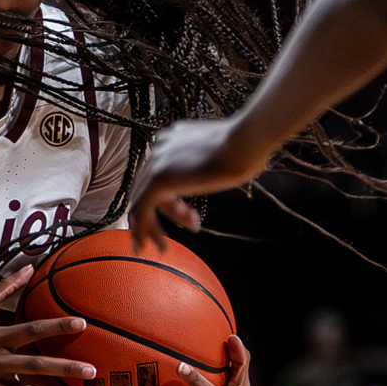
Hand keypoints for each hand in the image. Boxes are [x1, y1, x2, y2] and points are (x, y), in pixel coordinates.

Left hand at [127, 116, 270, 250]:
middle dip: (170, 212)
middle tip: (189, 227)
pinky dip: (142, 230)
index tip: (190, 215)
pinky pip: (140, 209)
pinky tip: (148, 246)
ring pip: (142, 200)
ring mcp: (157, 162)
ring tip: (163, 247)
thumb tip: (223, 168)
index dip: (175, 200)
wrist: (245, 142)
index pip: (164, 173)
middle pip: (151, 187)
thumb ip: (212, 161)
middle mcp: (161, 147)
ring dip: (152, 226)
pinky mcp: (157, 179)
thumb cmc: (246, 148)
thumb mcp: (223, 155)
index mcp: (175, 138)